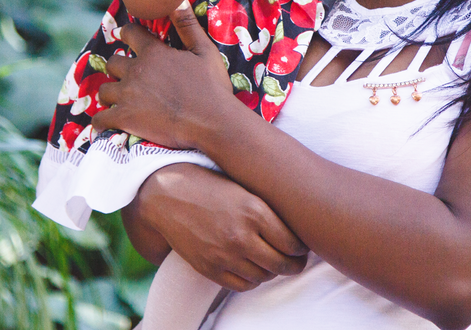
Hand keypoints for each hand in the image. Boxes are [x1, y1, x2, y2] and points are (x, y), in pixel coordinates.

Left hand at [92, 4, 236, 149]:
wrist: (212, 123)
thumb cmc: (212, 87)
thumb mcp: (205, 51)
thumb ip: (188, 25)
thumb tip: (177, 0)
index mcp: (154, 53)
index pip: (130, 33)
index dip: (128, 33)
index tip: (128, 36)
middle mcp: (136, 71)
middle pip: (112, 63)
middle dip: (119, 67)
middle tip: (129, 75)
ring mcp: (128, 96)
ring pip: (104, 91)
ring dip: (111, 94)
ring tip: (119, 99)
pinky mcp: (125, 119)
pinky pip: (100, 119)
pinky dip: (102, 121)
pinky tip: (108, 122)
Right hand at [128, 163, 308, 290]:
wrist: (167, 196)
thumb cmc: (210, 186)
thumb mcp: (243, 188)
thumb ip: (268, 209)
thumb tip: (296, 225)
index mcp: (254, 211)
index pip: (293, 242)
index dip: (302, 248)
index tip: (302, 246)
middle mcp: (241, 235)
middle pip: (283, 264)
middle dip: (294, 265)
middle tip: (296, 261)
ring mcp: (225, 255)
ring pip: (264, 276)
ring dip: (272, 271)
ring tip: (272, 261)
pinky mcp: (209, 268)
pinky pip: (242, 285)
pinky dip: (252, 280)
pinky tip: (252, 268)